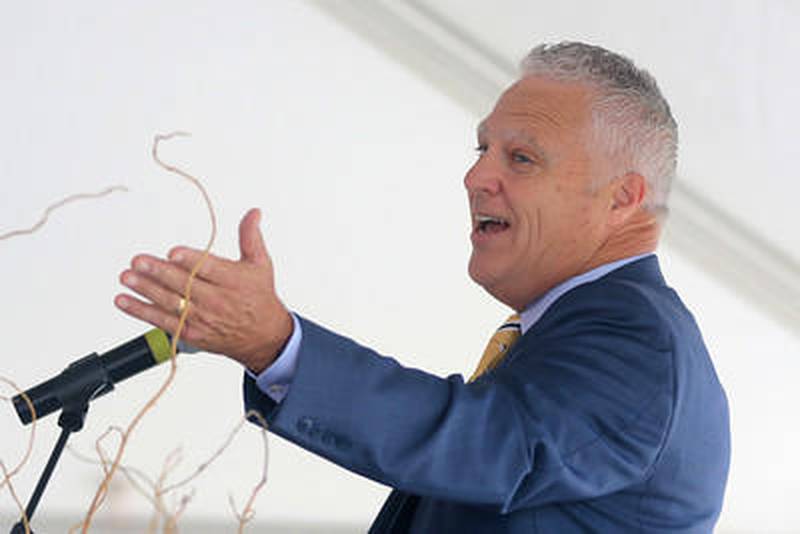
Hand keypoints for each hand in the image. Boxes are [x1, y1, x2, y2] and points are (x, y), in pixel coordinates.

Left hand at [114, 208, 292, 372]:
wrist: (264, 336)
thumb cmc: (259, 297)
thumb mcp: (261, 264)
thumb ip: (251, 237)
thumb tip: (253, 212)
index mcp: (233, 280)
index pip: (208, 268)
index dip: (189, 260)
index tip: (172, 252)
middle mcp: (216, 300)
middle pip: (184, 285)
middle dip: (158, 272)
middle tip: (137, 261)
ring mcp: (202, 318)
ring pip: (169, 302)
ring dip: (145, 289)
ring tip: (127, 277)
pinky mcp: (191, 333)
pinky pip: (162, 321)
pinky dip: (141, 311)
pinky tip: (124, 301)